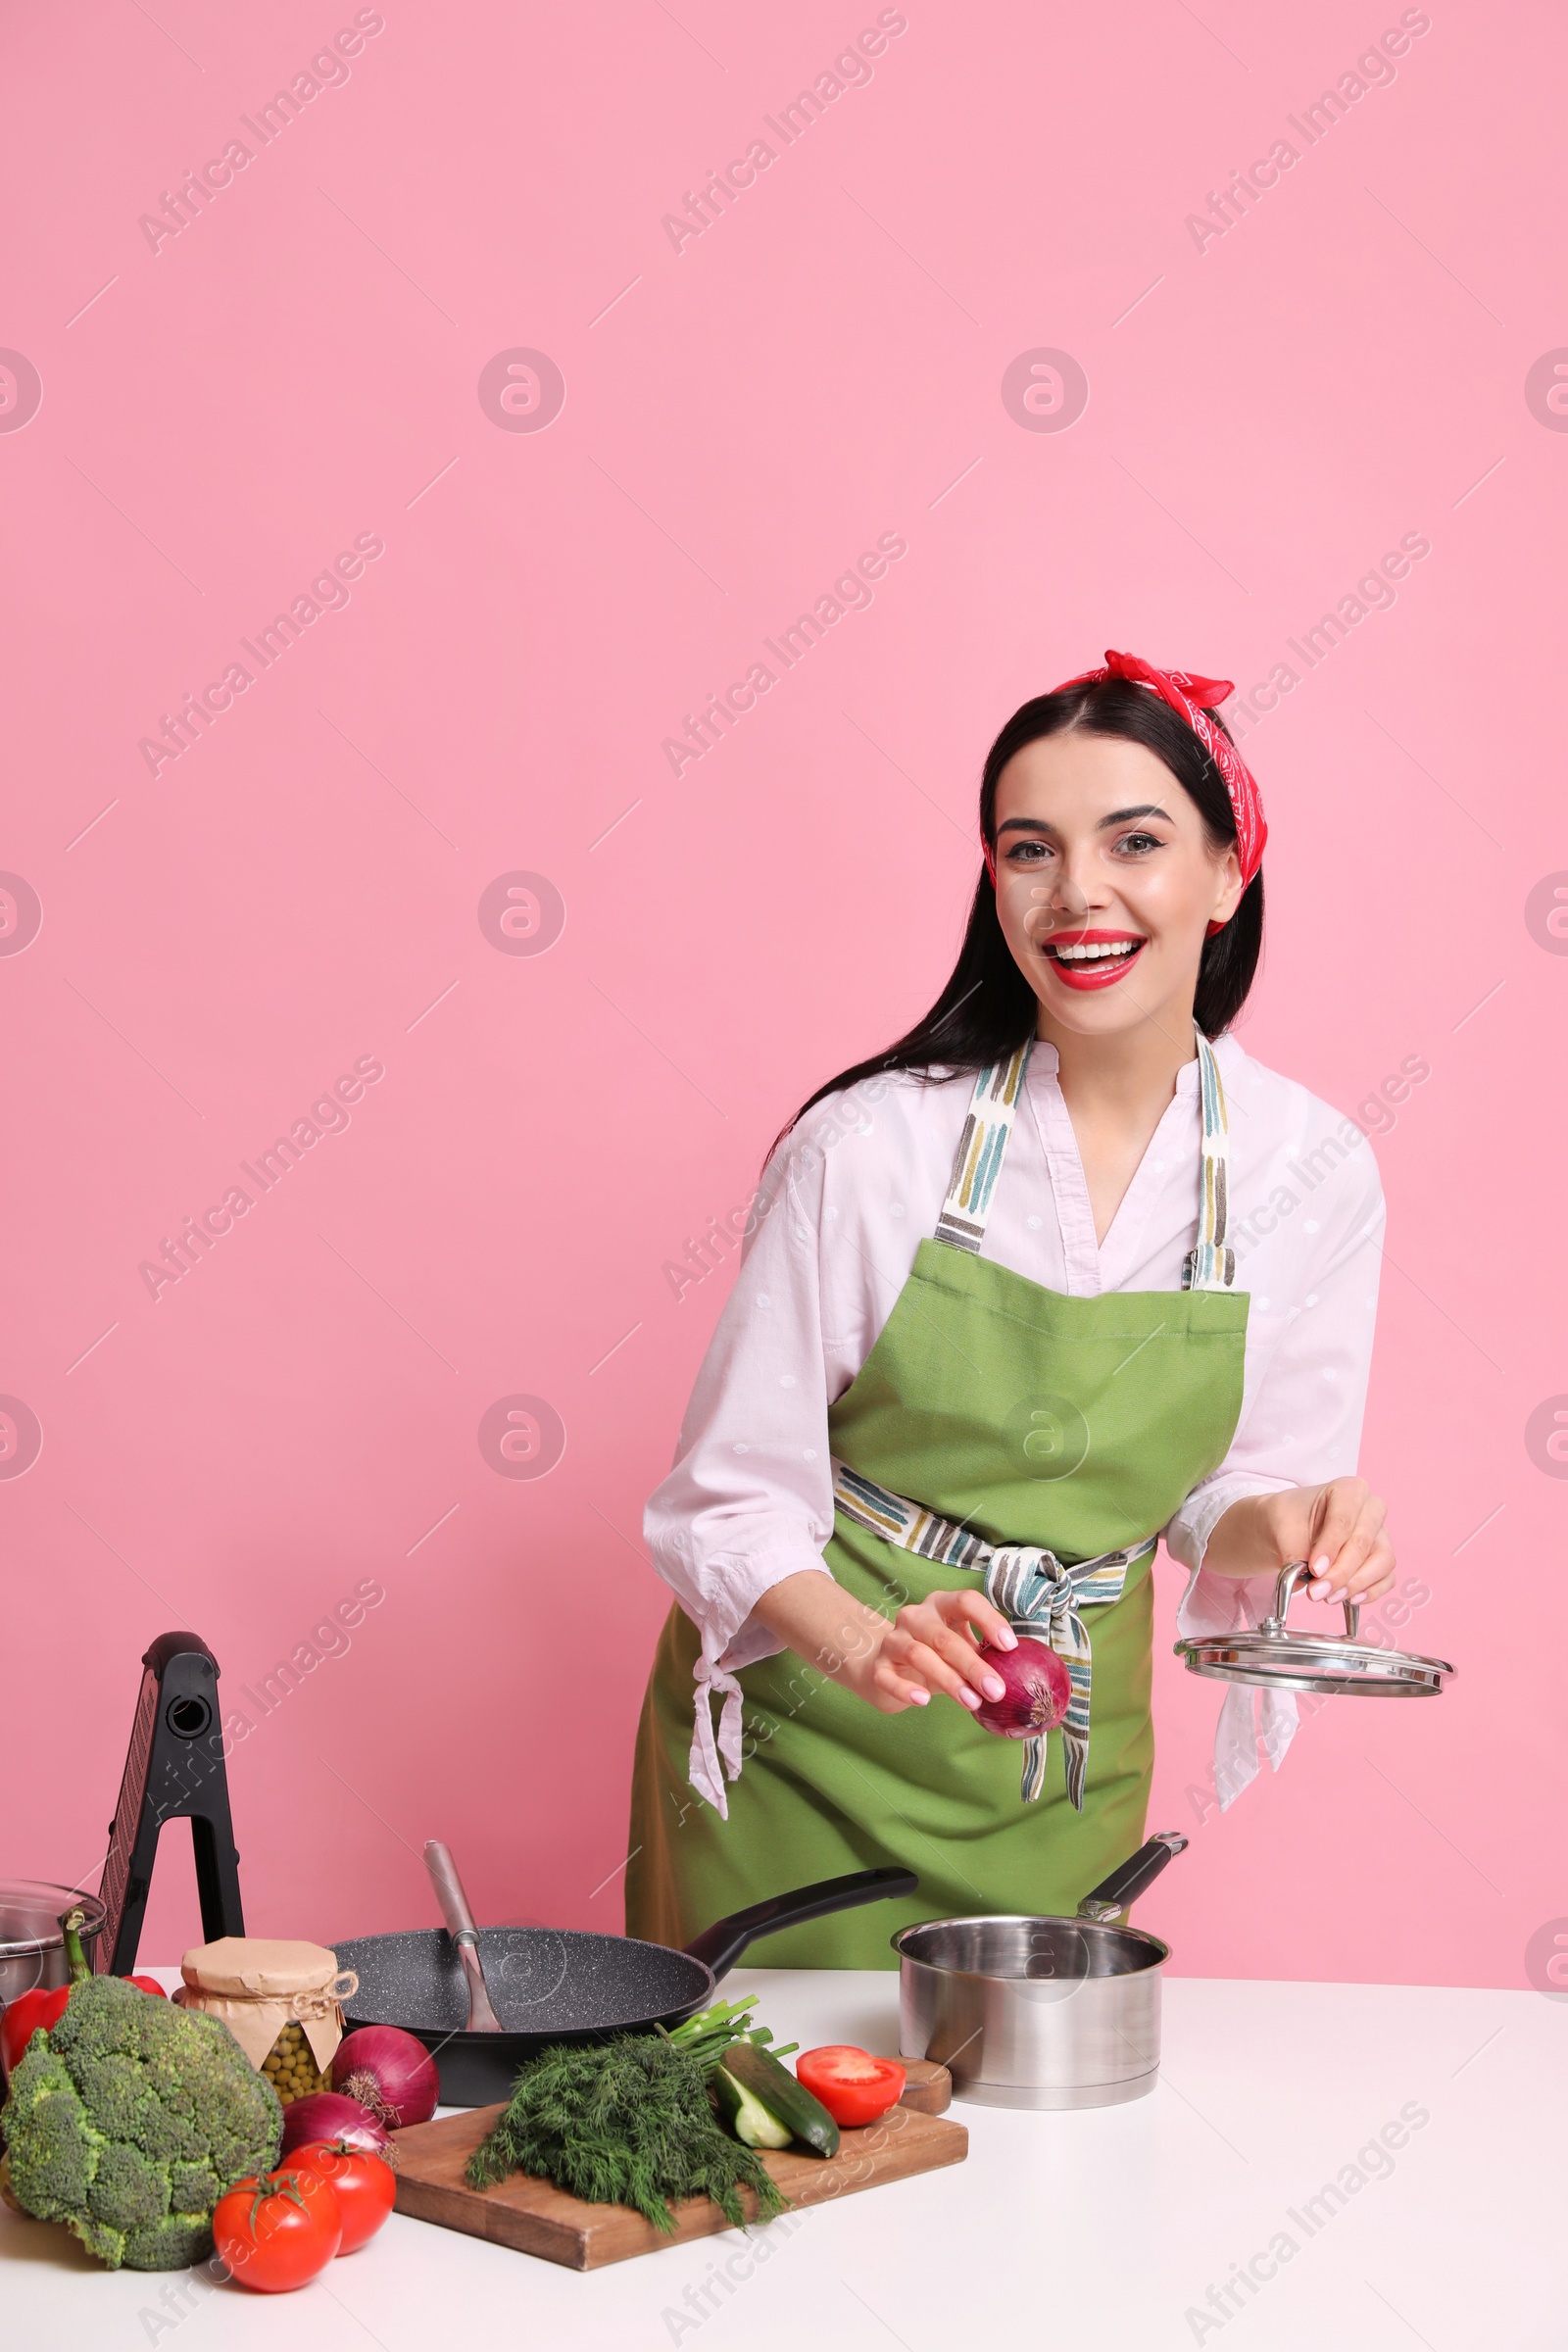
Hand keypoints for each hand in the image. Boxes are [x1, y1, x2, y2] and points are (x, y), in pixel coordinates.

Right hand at [750, 1570, 1017, 1715]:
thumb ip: (984, 1654)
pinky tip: (924, 1701)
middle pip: (944, 1636)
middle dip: (973, 1665)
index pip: (966, 1600)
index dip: (988, 1620)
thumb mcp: (960, 1648)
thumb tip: (1023, 1671)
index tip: (1009, 1645)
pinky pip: (889, 1677)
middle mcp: (915, 1617)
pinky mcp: (878, 1667)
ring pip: (919, 1654)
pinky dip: (906, 1689)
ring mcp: (893, 1640)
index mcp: (941, 1605)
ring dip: (948, 1680)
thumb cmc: (935, 1657)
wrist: (884, 1668)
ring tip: (972, 1702)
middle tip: (996, 1690)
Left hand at [1208, 1479, 1394, 1608]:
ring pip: (1382, 1561)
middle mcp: (1371, 1510)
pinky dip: (1370, 1591)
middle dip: (1340, 1572)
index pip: (1344, 1520)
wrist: (1290, 1530)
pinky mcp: (1383, 1559)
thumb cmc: (1290, 1519)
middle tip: (1317, 1591)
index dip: (1330, 1547)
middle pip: (1364, 1543)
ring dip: (1356, 1584)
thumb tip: (1302, 1581)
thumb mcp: (1281, 1526)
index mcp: (1349, 1490)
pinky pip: (1387, 1578)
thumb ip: (1292, 1551)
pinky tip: (1348, 1599)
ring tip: (1328, 1596)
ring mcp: (1381, 1535)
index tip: (1314, 1569)